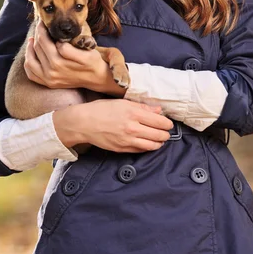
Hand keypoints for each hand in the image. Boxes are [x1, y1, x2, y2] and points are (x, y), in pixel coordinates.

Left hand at [24, 20, 107, 89]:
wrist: (97, 78)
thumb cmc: (92, 62)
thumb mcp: (86, 53)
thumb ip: (69, 49)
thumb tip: (57, 43)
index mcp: (58, 62)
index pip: (44, 40)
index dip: (43, 28)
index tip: (45, 21)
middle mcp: (51, 72)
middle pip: (37, 48)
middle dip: (37, 34)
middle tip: (40, 25)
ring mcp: (48, 79)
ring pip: (30, 60)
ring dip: (30, 48)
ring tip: (33, 38)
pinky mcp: (48, 83)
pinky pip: (31, 74)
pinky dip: (28, 63)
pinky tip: (32, 54)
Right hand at [53, 99, 173, 152]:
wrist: (84, 123)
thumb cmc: (102, 109)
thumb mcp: (122, 103)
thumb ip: (142, 107)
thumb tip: (158, 110)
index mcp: (134, 113)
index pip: (160, 121)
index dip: (167, 123)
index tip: (168, 123)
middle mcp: (132, 128)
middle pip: (159, 135)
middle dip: (165, 134)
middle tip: (166, 132)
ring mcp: (127, 140)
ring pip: (152, 145)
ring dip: (159, 143)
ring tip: (159, 139)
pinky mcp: (122, 149)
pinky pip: (141, 150)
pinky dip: (147, 147)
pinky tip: (148, 143)